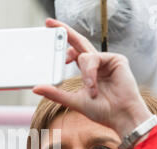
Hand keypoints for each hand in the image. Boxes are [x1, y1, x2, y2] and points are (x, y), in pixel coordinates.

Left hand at [33, 19, 152, 138]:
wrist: (120, 117)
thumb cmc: (101, 111)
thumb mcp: (72, 100)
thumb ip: (55, 93)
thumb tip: (35, 88)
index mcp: (87, 71)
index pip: (72, 52)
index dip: (61, 45)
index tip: (49, 36)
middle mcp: (97, 63)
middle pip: (78, 42)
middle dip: (64, 31)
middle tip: (49, 23)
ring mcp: (107, 60)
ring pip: (84, 55)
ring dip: (84, 73)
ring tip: (91, 90)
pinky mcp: (116, 59)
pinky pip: (95, 59)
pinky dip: (91, 72)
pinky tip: (94, 85)